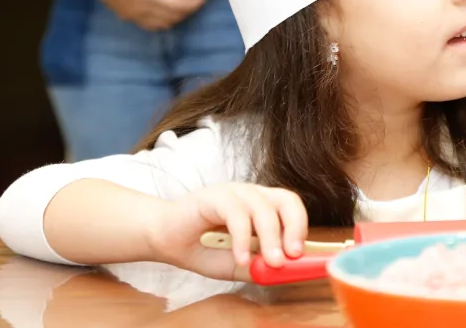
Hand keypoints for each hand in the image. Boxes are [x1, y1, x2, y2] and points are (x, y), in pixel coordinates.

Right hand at [74, 0, 204, 30]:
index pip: (176, 5)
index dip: (191, 4)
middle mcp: (143, 8)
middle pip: (172, 16)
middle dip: (186, 11)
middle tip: (196, 2)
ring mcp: (135, 15)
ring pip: (161, 24)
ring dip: (175, 18)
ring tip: (183, 9)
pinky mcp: (128, 17)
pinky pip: (150, 26)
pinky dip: (161, 23)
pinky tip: (166, 15)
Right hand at [147, 183, 307, 280]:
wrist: (164, 238)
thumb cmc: (201, 249)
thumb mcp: (235, 264)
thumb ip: (257, 266)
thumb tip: (281, 271)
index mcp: (262, 206)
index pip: (291, 207)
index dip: (300, 227)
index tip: (301, 254)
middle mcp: (252, 195)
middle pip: (285, 200)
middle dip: (294, 228)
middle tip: (292, 255)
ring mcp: (234, 192)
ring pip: (263, 208)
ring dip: (270, 238)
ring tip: (271, 263)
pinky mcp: (214, 195)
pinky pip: (236, 214)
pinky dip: (242, 238)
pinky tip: (240, 258)